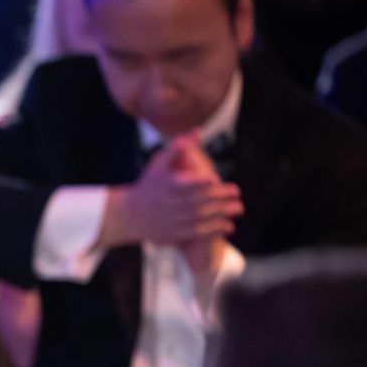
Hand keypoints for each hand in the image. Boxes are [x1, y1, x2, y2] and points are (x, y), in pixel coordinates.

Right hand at [98, 137, 242, 249]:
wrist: (128, 215)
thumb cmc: (148, 186)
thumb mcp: (158, 166)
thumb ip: (177, 149)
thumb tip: (195, 131)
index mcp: (165, 186)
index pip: (182, 184)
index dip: (197, 182)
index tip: (214, 178)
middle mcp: (168, 204)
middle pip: (195, 201)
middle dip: (217, 197)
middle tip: (236, 191)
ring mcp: (170, 221)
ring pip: (199, 217)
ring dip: (220, 213)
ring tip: (238, 208)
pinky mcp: (173, 234)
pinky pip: (196, 233)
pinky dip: (213, 230)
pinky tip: (229, 226)